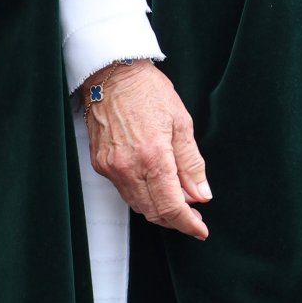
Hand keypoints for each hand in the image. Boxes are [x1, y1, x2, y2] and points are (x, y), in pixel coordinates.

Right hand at [83, 60, 210, 238]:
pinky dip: (141, 195)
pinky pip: (124, 191)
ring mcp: (111, 168)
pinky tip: (154, 185)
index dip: (187, 223)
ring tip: (177, 200)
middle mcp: (128, 167)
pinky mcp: (100, 164)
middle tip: (193, 215)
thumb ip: (191, 162)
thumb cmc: (148, 90)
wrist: (113, 73)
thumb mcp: (181, 121)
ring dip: (158, 209)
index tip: (200, 229)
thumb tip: (201, 194)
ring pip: (137, 205)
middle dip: (175, 219)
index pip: (171, 205)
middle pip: (153, 212)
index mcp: (153, 155)